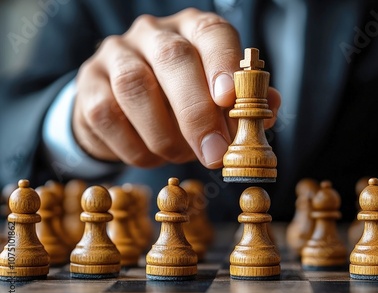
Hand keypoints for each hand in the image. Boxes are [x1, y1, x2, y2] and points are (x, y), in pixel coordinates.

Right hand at [73, 8, 279, 168]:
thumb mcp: (217, 100)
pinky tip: (152, 155)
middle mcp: (153, 33)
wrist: (124, 108)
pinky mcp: (88, 86)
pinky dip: (136, 146)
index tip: (229, 100)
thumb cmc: (182, 103)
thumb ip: (243, 105)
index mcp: (193, 30)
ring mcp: (115, 56)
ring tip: (182, 156)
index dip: (224, 64)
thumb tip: (268, 113)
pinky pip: (108, 117)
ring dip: (165, 134)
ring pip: (136, 88)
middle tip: (214, 153)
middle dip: (197, 112)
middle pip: (172, 59)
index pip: (212, 33)